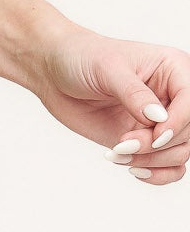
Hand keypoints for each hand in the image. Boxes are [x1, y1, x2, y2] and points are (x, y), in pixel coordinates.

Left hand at [22, 22, 189, 184]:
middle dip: (158, 145)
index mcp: (174, 70)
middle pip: (189, 133)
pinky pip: (169, 166)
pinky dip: (155, 173)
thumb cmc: (82, 58)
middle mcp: (173, 97)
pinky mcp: (146, 140)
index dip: (178, 124)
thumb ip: (134, 93)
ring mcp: (160, 121)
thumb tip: (158, 118)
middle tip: (123, 143)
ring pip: (180, 152)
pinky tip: (131, 167)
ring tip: (118, 152)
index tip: (154, 136)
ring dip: (151, 160)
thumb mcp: (107, 68)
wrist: (55, 72)